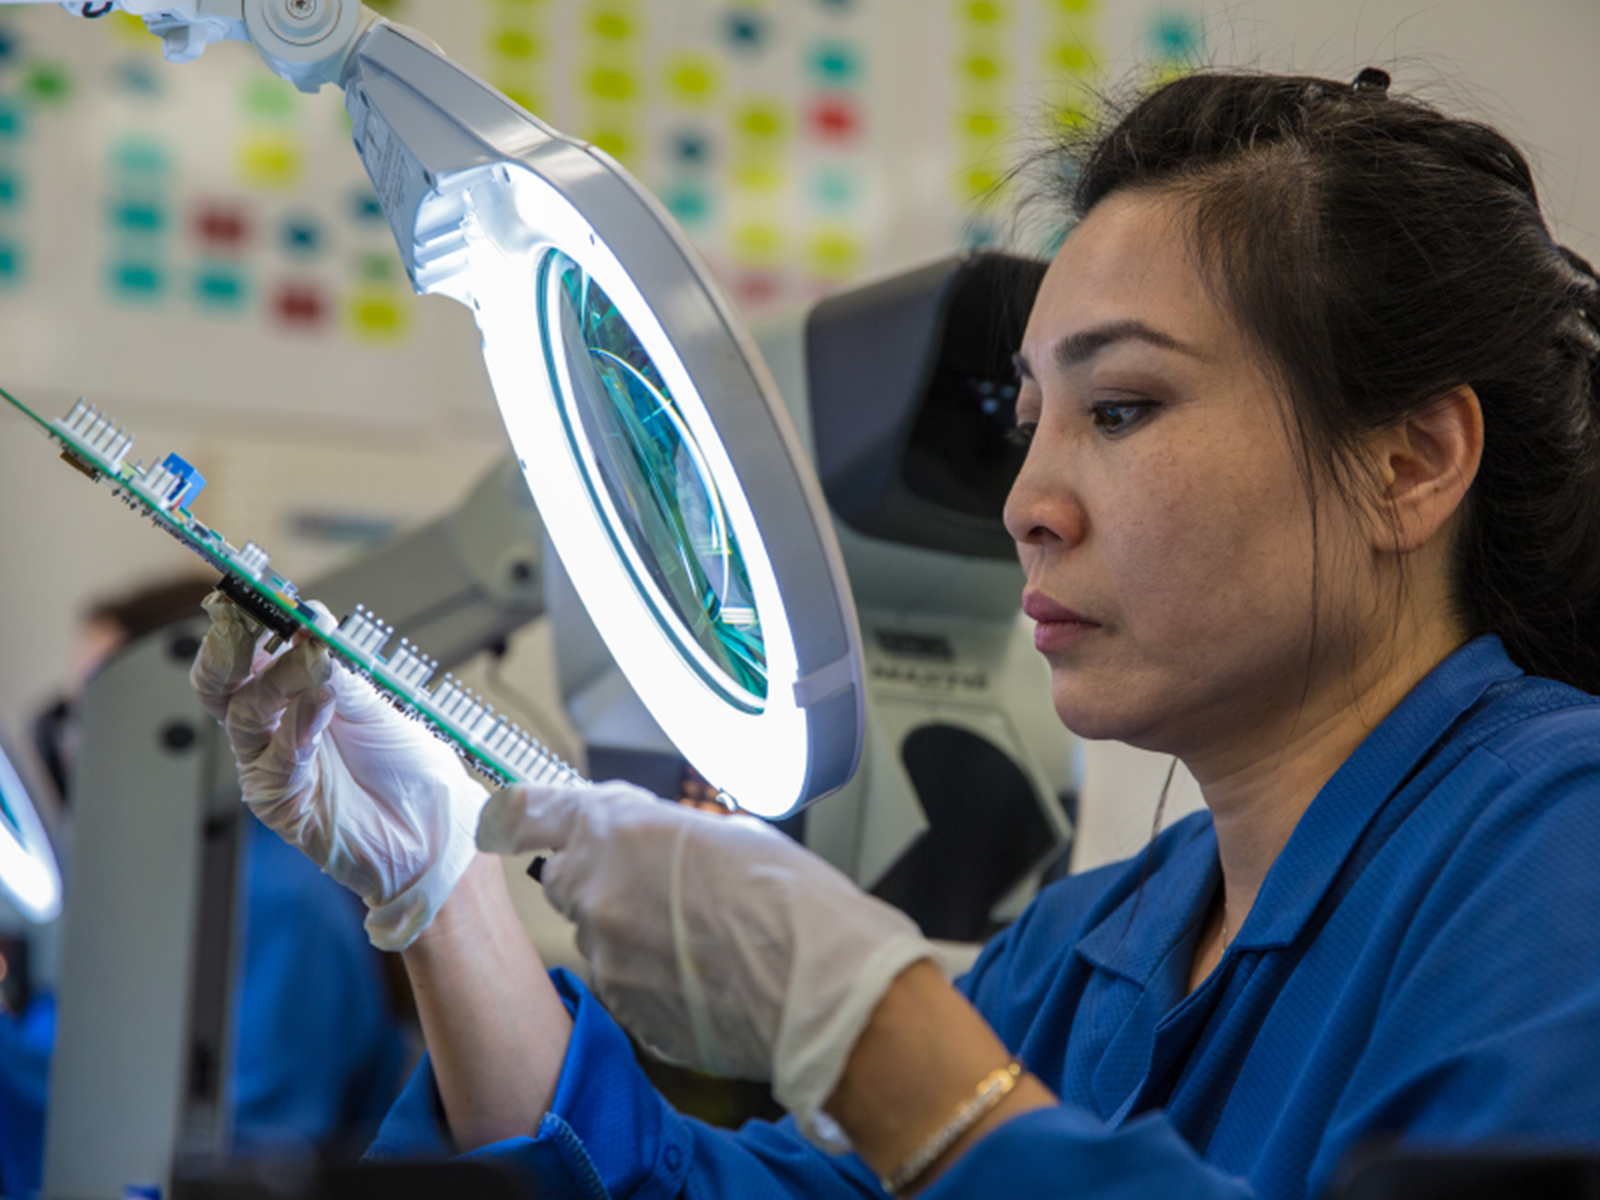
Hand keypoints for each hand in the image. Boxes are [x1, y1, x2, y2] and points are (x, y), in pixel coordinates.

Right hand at [191, 592, 486, 949]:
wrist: (434, 826)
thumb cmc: (407, 765)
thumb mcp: (377, 704)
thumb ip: (341, 669)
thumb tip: (312, 619)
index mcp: (288, 694)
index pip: (245, 651)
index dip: (241, 620)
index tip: (252, 591)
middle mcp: (270, 727)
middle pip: (219, 683)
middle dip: (228, 646)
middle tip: (251, 617)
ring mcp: (269, 765)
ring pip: (246, 713)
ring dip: (281, 679)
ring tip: (314, 661)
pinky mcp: (279, 803)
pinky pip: (275, 760)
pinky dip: (298, 727)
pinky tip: (321, 707)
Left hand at [477, 780, 934, 1146]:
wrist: (820, 985)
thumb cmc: (790, 900)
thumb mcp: (728, 834)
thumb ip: (666, 835)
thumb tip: (653, 847)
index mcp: (617, 832)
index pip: (531, 812)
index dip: (520, 814)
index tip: (509, 817)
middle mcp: (596, 893)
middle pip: (566, 879)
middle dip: (601, 877)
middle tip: (661, 884)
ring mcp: (607, 958)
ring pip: (601, 935)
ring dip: (636, 931)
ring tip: (706, 937)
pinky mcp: (626, 1011)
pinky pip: (626, 984)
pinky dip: (655, 977)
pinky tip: (707, 974)